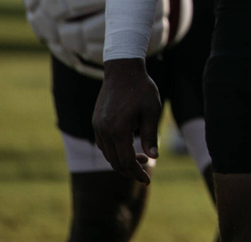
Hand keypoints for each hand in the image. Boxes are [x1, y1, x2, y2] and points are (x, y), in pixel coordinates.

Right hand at [92, 58, 162, 183]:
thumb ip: (151, 135)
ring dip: (122, 161)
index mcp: (118, 130)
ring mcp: (97, 126)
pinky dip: (114, 151)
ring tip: (141, 158)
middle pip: (114, 161)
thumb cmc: (142, 89)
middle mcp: (104, 130)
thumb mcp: (152, 111)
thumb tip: (154, 157)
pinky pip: (103, 144)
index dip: (137, 173)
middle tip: (147, 170)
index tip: (148, 180)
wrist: (123, 70)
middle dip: (130, 170)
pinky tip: (127, 147)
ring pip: (107, 154)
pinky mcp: (96, 122)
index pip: (126, 161)